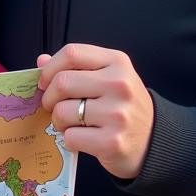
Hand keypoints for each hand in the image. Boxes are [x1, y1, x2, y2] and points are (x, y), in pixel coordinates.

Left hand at [38, 44, 154, 179]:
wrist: (154, 142)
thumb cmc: (122, 106)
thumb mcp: (107, 78)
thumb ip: (75, 67)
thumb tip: (41, 61)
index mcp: (118, 62)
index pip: (72, 53)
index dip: (50, 67)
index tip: (44, 81)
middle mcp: (120, 85)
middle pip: (62, 82)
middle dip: (48, 97)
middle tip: (52, 106)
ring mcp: (118, 114)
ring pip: (62, 111)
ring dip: (58, 121)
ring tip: (70, 124)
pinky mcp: (112, 142)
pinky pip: (70, 137)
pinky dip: (69, 139)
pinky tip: (83, 139)